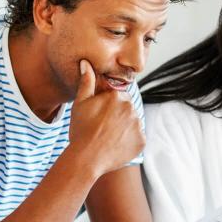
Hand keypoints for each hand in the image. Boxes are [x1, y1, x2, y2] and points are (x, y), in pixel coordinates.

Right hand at [69, 59, 144, 176]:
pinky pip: (136, 138)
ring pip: (132, 123)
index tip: (99, 116)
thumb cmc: (80, 130)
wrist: (87, 158)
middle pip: (126, 109)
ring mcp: (138, 125)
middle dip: (117, 116)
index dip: (107, 106)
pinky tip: (115, 146)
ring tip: (108, 137)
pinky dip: (128, 141)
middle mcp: (132, 108)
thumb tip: (86, 63)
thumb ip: (86, 82)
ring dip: (124, 128)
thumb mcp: (80, 103)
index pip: (117, 96)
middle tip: (102, 128)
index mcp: (117, 96)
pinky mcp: (142, 141)